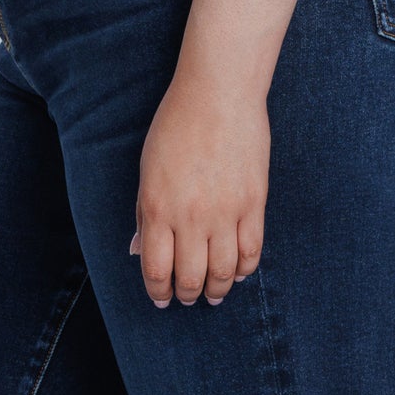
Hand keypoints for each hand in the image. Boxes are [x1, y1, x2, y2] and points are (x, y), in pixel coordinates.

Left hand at [129, 69, 268, 306]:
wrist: (218, 95)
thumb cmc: (176, 126)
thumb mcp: (148, 170)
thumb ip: (145, 214)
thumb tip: (140, 251)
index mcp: (157, 208)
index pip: (156, 269)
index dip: (158, 292)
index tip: (161, 299)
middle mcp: (190, 217)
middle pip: (191, 277)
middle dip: (188, 295)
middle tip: (188, 298)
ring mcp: (225, 212)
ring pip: (225, 272)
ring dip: (219, 290)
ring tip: (216, 294)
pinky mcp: (254, 203)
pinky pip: (252, 250)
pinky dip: (246, 269)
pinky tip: (240, 273)